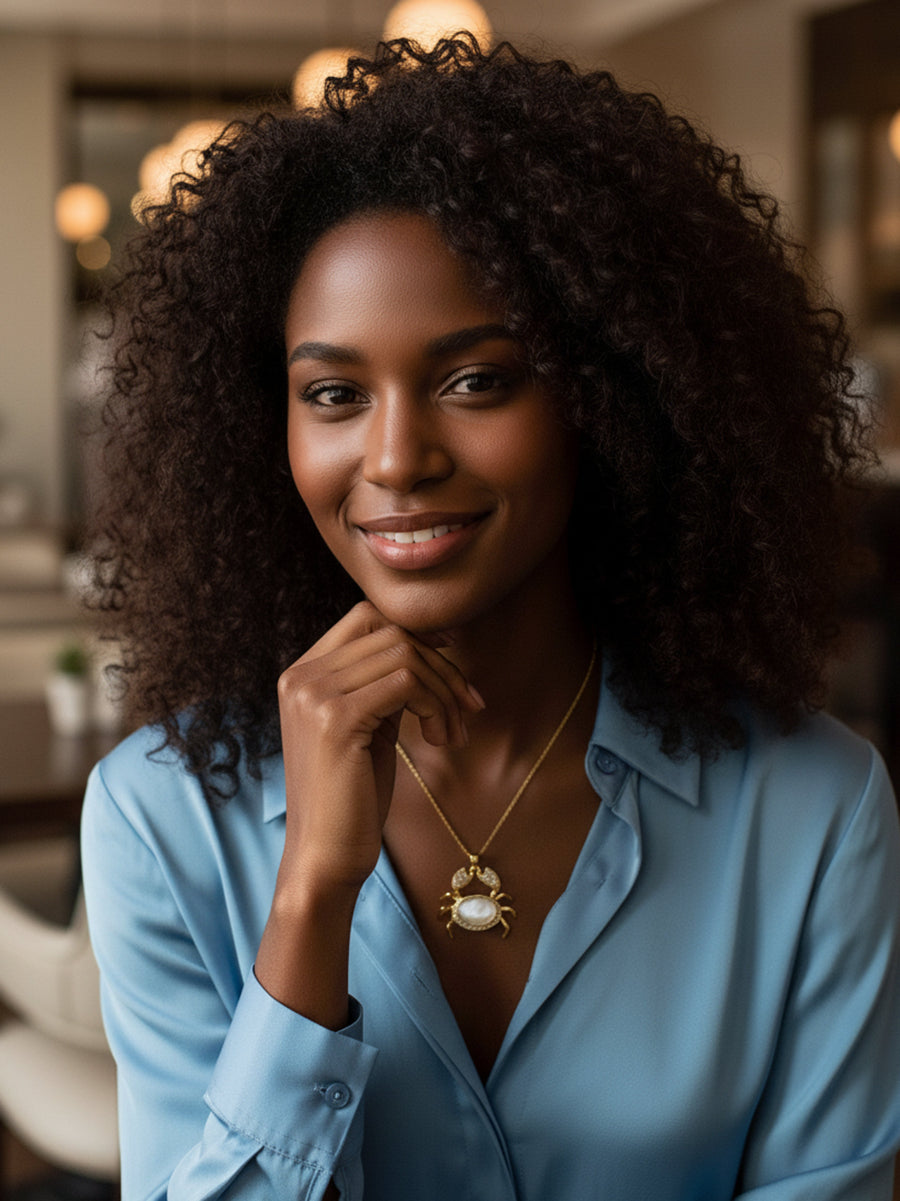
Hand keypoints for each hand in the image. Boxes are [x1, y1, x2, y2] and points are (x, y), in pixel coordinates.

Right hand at [276, 601, 482, 893]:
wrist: (324, 856)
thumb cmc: (352, 797)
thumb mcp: (369, 726)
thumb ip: (385, 684)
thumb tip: (433, 643)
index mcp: (303, 674)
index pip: (366, 618)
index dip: (417, 633)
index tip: (451, 661)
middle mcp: (301, 676)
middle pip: (391, 632)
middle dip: (441, 666)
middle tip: (467, 708)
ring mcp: (314, 694)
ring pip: (404, 654)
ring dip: (443, 691)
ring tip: (451, 734)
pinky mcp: (334, 718)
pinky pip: (406, 682)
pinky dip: (435, 706)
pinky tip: (439, 741)